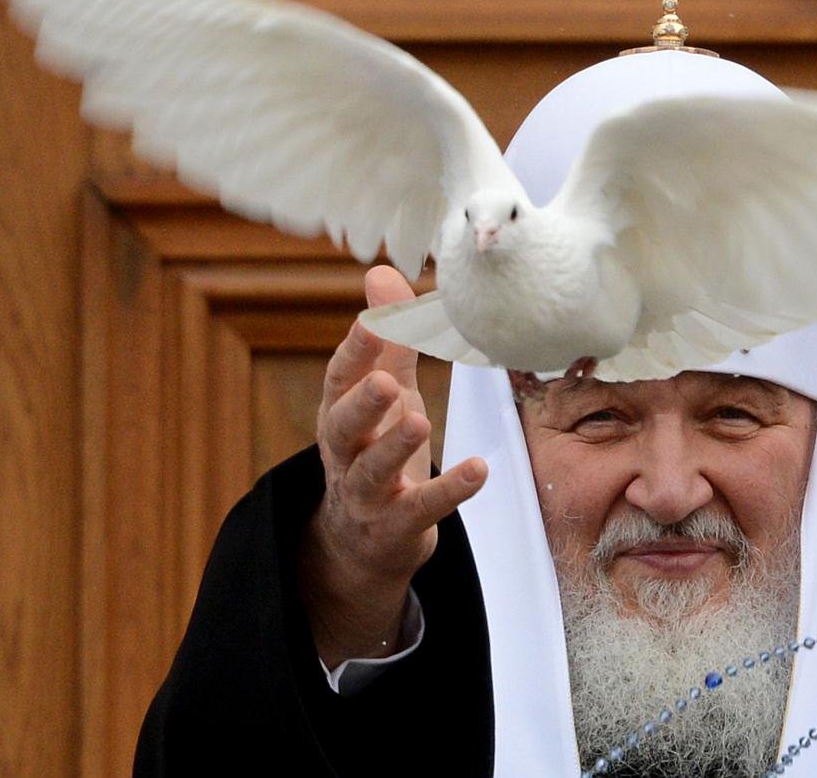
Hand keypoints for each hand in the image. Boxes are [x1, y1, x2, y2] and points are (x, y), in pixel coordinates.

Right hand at [300, 265, 487, 665]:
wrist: (361, 544)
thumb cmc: (376, 451)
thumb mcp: (382, 397)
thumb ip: (386, 342)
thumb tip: (381, 272)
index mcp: (339, 414)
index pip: (340, 378)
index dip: (356, 350)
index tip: (375, 319)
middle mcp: (345, 454)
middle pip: (343, 427)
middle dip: (362, 402)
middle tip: (386, 381)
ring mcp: (366, 495)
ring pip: (371, 472)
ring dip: (394, 447)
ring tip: (419, 421)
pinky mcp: (394, 527)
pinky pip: (420, 510)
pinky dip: (448, 491)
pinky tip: (477, 470)